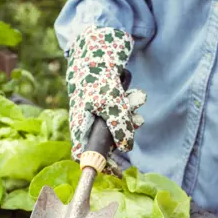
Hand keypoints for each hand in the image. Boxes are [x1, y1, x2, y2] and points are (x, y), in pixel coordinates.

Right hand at [66, 26, 145, 158]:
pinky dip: (128, 106)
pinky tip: (134, 96)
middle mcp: (85, 121)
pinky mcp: (104, 102)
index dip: (100, 166)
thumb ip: (119, 127)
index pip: (84, 155)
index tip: (118, 172)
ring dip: (129, 118)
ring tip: (137, 101)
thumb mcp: (112, 103)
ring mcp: (94, 112)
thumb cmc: (98, 75)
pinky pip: (119, 112)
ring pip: (115, 126)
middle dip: (123, 136)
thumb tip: (126, 148)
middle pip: (105, 142)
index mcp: (80, 125)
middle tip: (137, 122)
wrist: (95, 45)